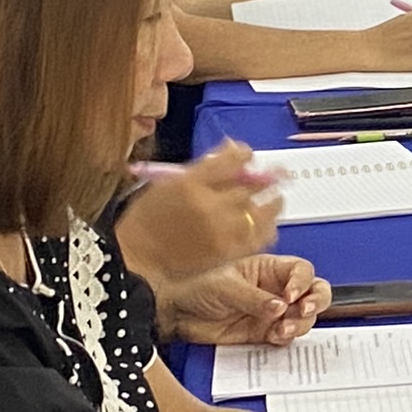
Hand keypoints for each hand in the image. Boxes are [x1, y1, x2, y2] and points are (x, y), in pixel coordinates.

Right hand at [116, 142, 282, 285]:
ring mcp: (222, 230)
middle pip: (250, 183)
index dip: (244, 154)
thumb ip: (200, 170)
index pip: (231, 160)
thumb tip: (231, 152)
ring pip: (262, 210)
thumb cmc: (146, 220)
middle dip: (261, 178)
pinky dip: (267, 227)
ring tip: (274, 199)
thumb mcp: (165, 184)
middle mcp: (210, 204)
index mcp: (191, 183)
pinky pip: (260, 236)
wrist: (137, 259)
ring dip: (273, 201)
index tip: (247, 156)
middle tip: (269, 176)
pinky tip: (265, 224)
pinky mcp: (229, 252)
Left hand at [160, 253, 327, 346]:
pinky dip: (286, 338)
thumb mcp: (226, 286)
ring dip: (300, 323)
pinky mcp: (263, 332)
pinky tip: (275, 335)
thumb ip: (255, 298)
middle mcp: (275, 289)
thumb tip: (280, 307)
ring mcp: (271, 312)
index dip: (302, 282)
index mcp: (268, 268)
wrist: (176, 313)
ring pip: (303, 318)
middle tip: (303, 310)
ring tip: (282, 328)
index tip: (291, 295)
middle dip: (315, 301)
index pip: (301, 271)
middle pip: (313, 292)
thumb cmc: (195, 287)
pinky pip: (286, 336)